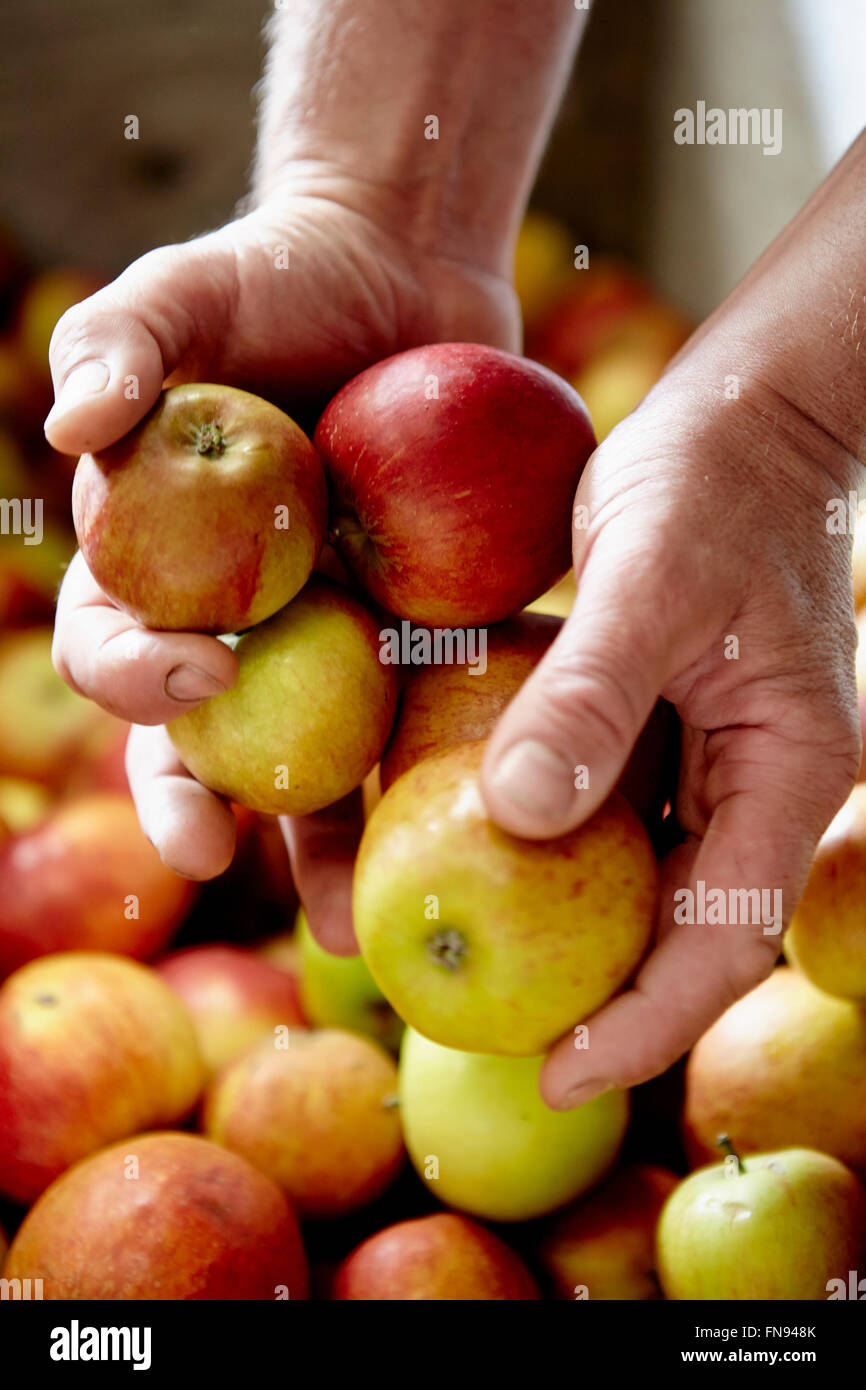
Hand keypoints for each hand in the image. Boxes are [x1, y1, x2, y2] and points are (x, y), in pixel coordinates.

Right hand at [50, 185, 518, 950]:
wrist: (399, 271)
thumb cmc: (277, 276)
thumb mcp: (188, 286)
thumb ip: (116, 339)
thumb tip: (72, 426)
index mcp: (153, 562)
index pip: (114, 643)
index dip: (133, 678)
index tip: (196, 674)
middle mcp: (228, 619)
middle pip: (196, 741)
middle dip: (200, 807)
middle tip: (226, 861)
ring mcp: (323, 640)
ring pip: (306, 764)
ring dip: (315, 846)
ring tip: (349, 921)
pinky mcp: (408, 639)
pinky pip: (413, 723)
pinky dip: (423, 780)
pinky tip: (461, 828)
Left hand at [481, 343, 860, 1107]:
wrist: (738, 414)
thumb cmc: (714, 479)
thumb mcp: (652, 575)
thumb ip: (591, 695)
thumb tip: (516, 820)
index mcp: (787, 771)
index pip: (725, 938)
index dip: (644, 1024)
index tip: (553, 1075)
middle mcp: (750, 783)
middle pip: (678, 930)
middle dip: (594, 999)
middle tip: (491, 1047)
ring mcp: (705, 757)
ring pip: (634, 876)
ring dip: (557, 925)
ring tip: (463, 968)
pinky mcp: (656, 723)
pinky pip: (600, 806)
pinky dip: (540, 838)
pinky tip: (465, 851)